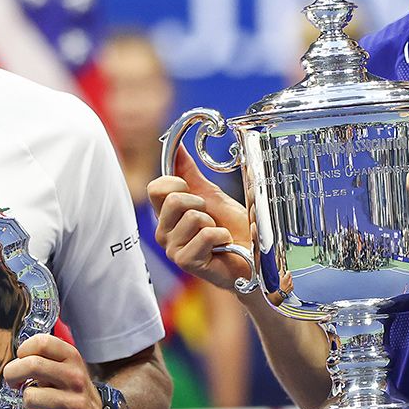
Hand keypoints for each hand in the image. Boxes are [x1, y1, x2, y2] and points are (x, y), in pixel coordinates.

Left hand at [2, 334, 105, 408]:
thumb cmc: (72, 392)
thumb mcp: (67, 367)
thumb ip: (45, 358)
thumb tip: (16, 359)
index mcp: (72, 358)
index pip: (42, 342)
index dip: (23, 350)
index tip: (21, 360)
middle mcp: (75, 377)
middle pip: (32, 365)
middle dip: (12, 374)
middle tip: (13, 382)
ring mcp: (73, 403)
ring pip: (29, 396)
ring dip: (25, 402)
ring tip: (34, 404)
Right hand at [148, 144, 253, 292]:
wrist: (252, 254)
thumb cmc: (231, 228)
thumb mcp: (211, 195)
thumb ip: (190, 173)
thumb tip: (177, 147)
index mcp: (166, 215)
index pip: (156, 188)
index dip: (177, 182)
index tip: (193, 191)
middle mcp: (164, 232)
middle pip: (173, 200)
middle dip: (200, 203)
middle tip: (210, 217)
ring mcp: (173, 249)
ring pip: (193, 217)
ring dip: (214, 223)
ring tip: (217, 234)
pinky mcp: (186, 262)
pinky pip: (205, 235)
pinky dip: (221, 236)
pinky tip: (222, 245)